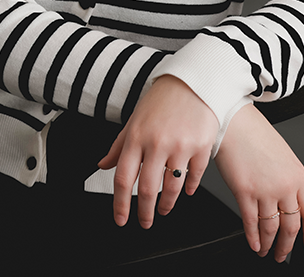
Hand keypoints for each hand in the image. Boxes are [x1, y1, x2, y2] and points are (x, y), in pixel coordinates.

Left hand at [97, 74, 218, 228]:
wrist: (194, 81)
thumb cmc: (162, 99)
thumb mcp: (135, 119)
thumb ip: (119, 145)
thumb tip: (102, 164)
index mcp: (136, 136)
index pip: (123, 177)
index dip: (120, 204)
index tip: (121, 219)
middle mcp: (157, 143)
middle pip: (147, 189)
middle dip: (144, 213)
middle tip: (145, 223)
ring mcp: (180, 146)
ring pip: (172, 187)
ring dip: (167, 204)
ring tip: (164, 209)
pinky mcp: (201, 146)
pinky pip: (194, 177)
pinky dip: (189, 188)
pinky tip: (186, 191)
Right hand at [215, 103, 303, 261]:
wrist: (233, 121)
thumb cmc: (254, 132)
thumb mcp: (282, 154)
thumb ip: (289, 178)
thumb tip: (288, 201)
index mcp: (298, 175)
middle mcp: (285, 186)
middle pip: (292, 226)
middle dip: (288, 246)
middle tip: (283, 255)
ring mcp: (265, 190)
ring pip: (271, 228)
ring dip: (269, 244)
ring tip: (265, 251)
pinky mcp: (244, 191)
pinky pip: (251, 223)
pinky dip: (253, 237)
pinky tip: (253, 243)